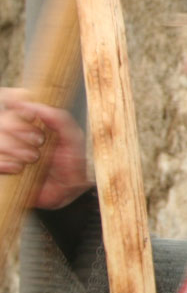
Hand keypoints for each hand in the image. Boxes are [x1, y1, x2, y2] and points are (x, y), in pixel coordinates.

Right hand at [0, 89, 89, 208]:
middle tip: (38, 143)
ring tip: (31, 159)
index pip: (13, 99)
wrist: (65, 194)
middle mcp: (13, 132)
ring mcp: (5, 149)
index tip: (30, 114)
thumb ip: (60, 120)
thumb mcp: (73, 140)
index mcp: (31, 121)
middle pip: (4, 120)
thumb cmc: (70, 166)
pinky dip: (4, 163)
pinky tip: (17, 169)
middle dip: (21, 130)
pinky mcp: (1, 165)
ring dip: (14, 148)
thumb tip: (37, 106)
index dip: (16, 101)